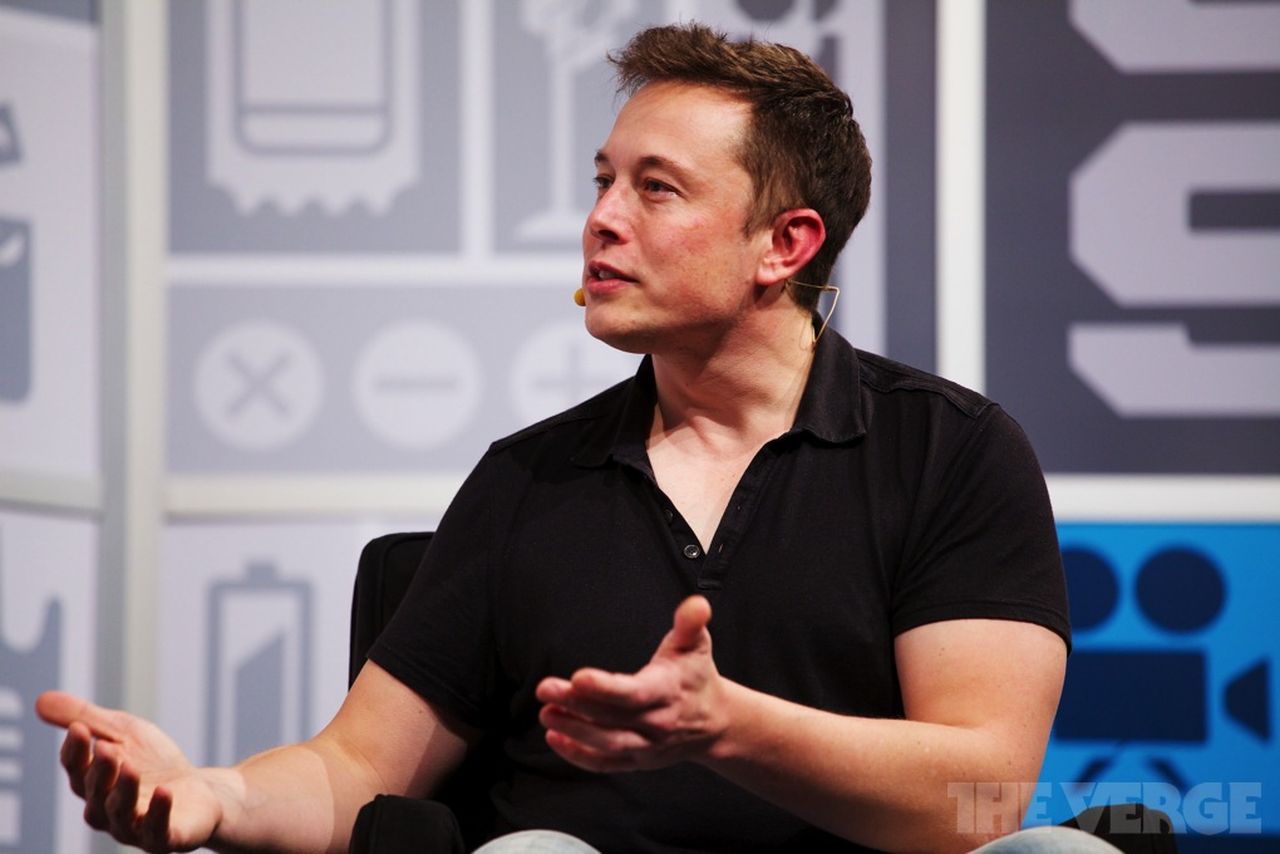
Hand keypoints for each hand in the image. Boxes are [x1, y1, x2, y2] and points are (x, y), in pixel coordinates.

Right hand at [36, 691, 228, 851]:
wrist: (199, 792)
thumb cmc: (154, 764)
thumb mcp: (123, 732)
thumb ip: (87, 718)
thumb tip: (40, 699)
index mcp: (94, 785)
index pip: (76, 770)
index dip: (76, 751)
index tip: (80, 728)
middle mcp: (107, 811)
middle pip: (96, 793)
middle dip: (100, 771)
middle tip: (105, 748)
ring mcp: (135, 827)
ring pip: (121, 813)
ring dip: (124, 791)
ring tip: (130, 768)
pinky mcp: (165, 837)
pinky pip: (157, 829)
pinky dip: (158, 812)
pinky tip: (164, 792)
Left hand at [535, 595, 729, 771]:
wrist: (715, 722)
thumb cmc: (696, 677)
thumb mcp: (695, 645)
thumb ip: (690, 623)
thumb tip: (696, 604)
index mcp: (668, 692)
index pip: (634, 693)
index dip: (605, 688)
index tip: (578, 678)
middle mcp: (657, 723)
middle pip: (611, 718)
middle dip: (575, 704)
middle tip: (545, 689)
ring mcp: (647, 746)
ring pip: (606, 744)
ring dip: (574, 731)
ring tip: (546, 713)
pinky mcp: (637, 760)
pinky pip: (605, 763)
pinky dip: (578, 755)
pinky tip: (554, 737)